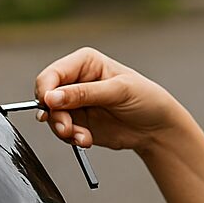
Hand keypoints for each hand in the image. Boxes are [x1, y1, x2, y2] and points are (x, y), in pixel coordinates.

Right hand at [34, 47, 182, 153]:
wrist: (157, 128)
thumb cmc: (145, 99)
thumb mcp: (118, 92)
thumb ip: (84, 93)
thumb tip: (51, 97)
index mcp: (84, 63)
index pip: (52, 74)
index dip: (46, 91)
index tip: (50, 107)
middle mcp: (75, 81)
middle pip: (47, 97)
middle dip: (56, 116)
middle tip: (67, 129)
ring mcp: (75, 103)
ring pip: (52, 117)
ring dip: (64, 130)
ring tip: (82, 138)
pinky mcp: (78, 122)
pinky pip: (63, 131)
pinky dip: (71, 138)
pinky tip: (86, 140)